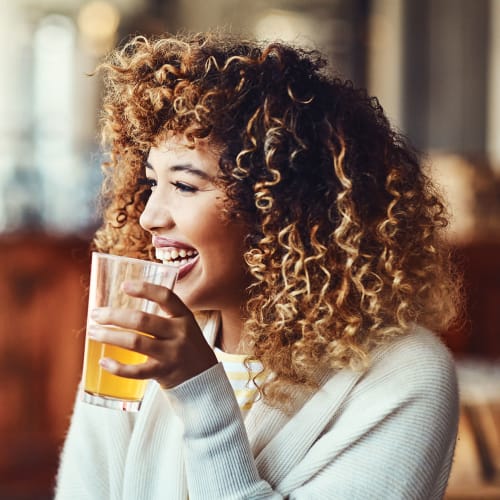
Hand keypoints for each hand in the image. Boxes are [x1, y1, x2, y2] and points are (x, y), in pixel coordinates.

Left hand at [87, 280, 217, 388]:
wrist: (204, 380)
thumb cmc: (187, 348)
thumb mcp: (184, 326)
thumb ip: (163, 316)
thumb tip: (124, 307)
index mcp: (184, 317)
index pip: (166, 297)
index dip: (145, 289)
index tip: (124, 286)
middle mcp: (179, 333)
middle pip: (142, 320)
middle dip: (114, 316)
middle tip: (96, 314)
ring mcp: (172, 354)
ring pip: (135, 342)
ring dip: (109, 336)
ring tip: (93, 332)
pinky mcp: (163, 373)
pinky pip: (136, 371)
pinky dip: (117, 367)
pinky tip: (103, 361)